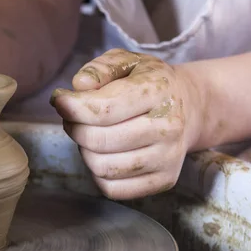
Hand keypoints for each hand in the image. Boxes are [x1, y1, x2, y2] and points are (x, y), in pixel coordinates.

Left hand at [50, 49, 199, 199]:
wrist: (191, 107)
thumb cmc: (150, 82)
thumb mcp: (128, 61)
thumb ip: (100, 68)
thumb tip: (78, 86)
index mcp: (159, 92)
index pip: (104, 109)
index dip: (72, 107)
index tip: (59, 100)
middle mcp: (168, 127)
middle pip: (99, 140)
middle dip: (75, 127)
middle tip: (73, 117)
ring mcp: (168, 158)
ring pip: (102, 167)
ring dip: (85, 151)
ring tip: (89, 134)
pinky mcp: (164, 181)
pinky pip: (113, 189)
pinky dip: (98, 173)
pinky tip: (103, 154)